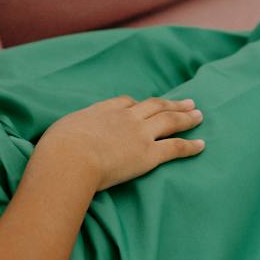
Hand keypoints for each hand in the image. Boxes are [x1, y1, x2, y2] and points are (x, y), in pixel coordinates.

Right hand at [37, 96, 205, 192]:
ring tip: (199, 114)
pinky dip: (190, 145)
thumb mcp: (61, 132)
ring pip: (169, 121)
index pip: (125, 103)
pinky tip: (202, 145)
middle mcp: (125, 118)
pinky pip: (175, 147)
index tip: (144, 105)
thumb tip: (62, 142)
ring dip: (186, 117)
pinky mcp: (149, 154)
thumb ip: (69, 133)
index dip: (137, 104)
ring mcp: (139, 134)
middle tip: (187, 101)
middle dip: (170, 104)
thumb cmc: (58, 148)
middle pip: (153, 106)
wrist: (70, 158)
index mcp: (103, 110)